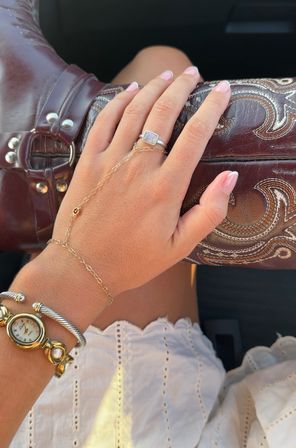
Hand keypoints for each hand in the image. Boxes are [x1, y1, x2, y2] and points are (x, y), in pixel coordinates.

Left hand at [47, 68, 236, 296]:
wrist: (82, 267)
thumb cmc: (133, 260)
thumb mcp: (180, 246)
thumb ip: (209, 211)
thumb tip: (230, 176)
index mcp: (165, 187)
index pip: (195, 135)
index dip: (211, 108)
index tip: (221, 90)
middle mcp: (138, 167)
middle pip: (164, 112)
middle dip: (182, 86)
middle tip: (193, 73)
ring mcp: (110, 160)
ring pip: (135, 110)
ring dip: (153, 87)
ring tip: (167, 73)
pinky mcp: (88, 161)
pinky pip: (104, 120)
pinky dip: (119, 101)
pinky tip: (130, 90)